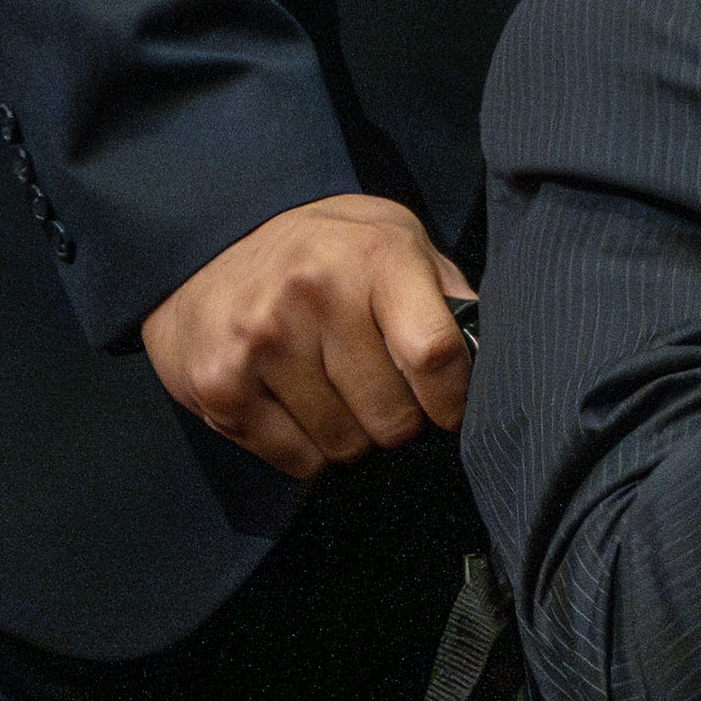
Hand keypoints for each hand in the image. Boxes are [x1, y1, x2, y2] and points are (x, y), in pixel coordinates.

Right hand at [143, 194, 474, 479]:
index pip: (435, 356)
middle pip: (393, 416)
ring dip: (352, 434)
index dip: (452, 399)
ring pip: (346, 445)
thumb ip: (447, 294)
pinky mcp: (221, 384)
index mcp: (375, 256)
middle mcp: (314, 294)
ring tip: (334, 391)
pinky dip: (307, 448)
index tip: (449, 408)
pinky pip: (298, 459)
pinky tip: (295, 404)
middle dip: (400, 420)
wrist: (209, 241)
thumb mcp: (397, 241)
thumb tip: (491, 356)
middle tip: (381, 392)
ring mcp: (262, 341)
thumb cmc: (326, 251)